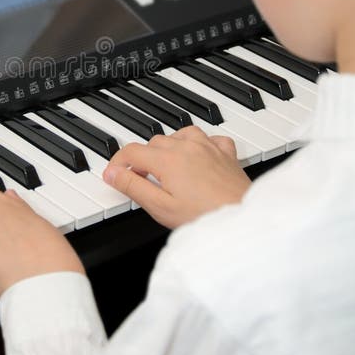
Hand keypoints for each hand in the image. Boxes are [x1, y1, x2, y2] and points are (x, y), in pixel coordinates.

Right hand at [102, 126, 250, 228]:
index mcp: (168, 159)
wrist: (242, 219)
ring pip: (180, 134)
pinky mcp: (226, 153)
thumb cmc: (204, 217)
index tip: (114, 174)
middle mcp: (187, 146)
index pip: (132, 151)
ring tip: (166, 167)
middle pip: (154, 143)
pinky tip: (197, 156)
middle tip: (140, 179)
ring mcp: (208, 147)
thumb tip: (112, 173)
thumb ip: (132, 186)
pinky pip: (209, 138)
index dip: (118, 162)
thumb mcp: (159, 206)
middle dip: (142, 158)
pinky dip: (198, 144)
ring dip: (169, 147)